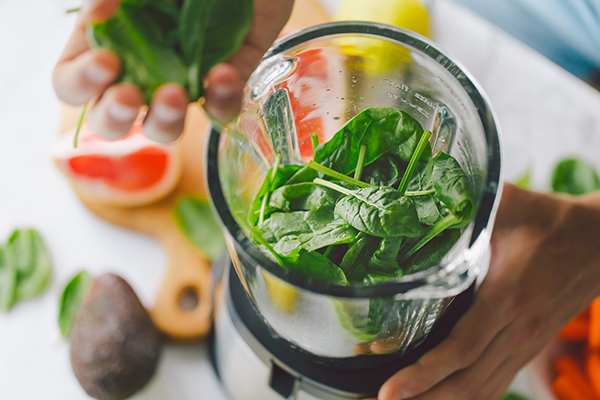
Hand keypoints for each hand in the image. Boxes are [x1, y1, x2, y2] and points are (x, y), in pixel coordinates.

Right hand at [53, 0, 293, 141]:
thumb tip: (98, 14)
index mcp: (108, 42)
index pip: (73, 82)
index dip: (81, 83)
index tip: (106, 63)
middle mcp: (140, 70)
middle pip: (110, 120)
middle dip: (114, 116)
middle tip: (131, 96)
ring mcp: (182, 82)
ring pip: (164, 129)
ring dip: (165, 121)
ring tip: (175, 94)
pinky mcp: (224, 85)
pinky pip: (220, 110)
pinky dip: (221, 99)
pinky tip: (223, 73)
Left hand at [373, 183, 599, 399]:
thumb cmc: (553, 222)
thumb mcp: (510, 204)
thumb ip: (466, 200)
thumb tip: (421, 188)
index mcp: (508, 295)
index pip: (462, 347)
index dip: (424, 372)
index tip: (389, 389)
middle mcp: (517, 330)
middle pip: (465, 381)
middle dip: (419, 398)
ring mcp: (525, 344)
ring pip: (480, 390)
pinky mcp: (528, 348)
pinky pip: (495, 384)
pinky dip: (465, 398)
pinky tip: (437, 399)